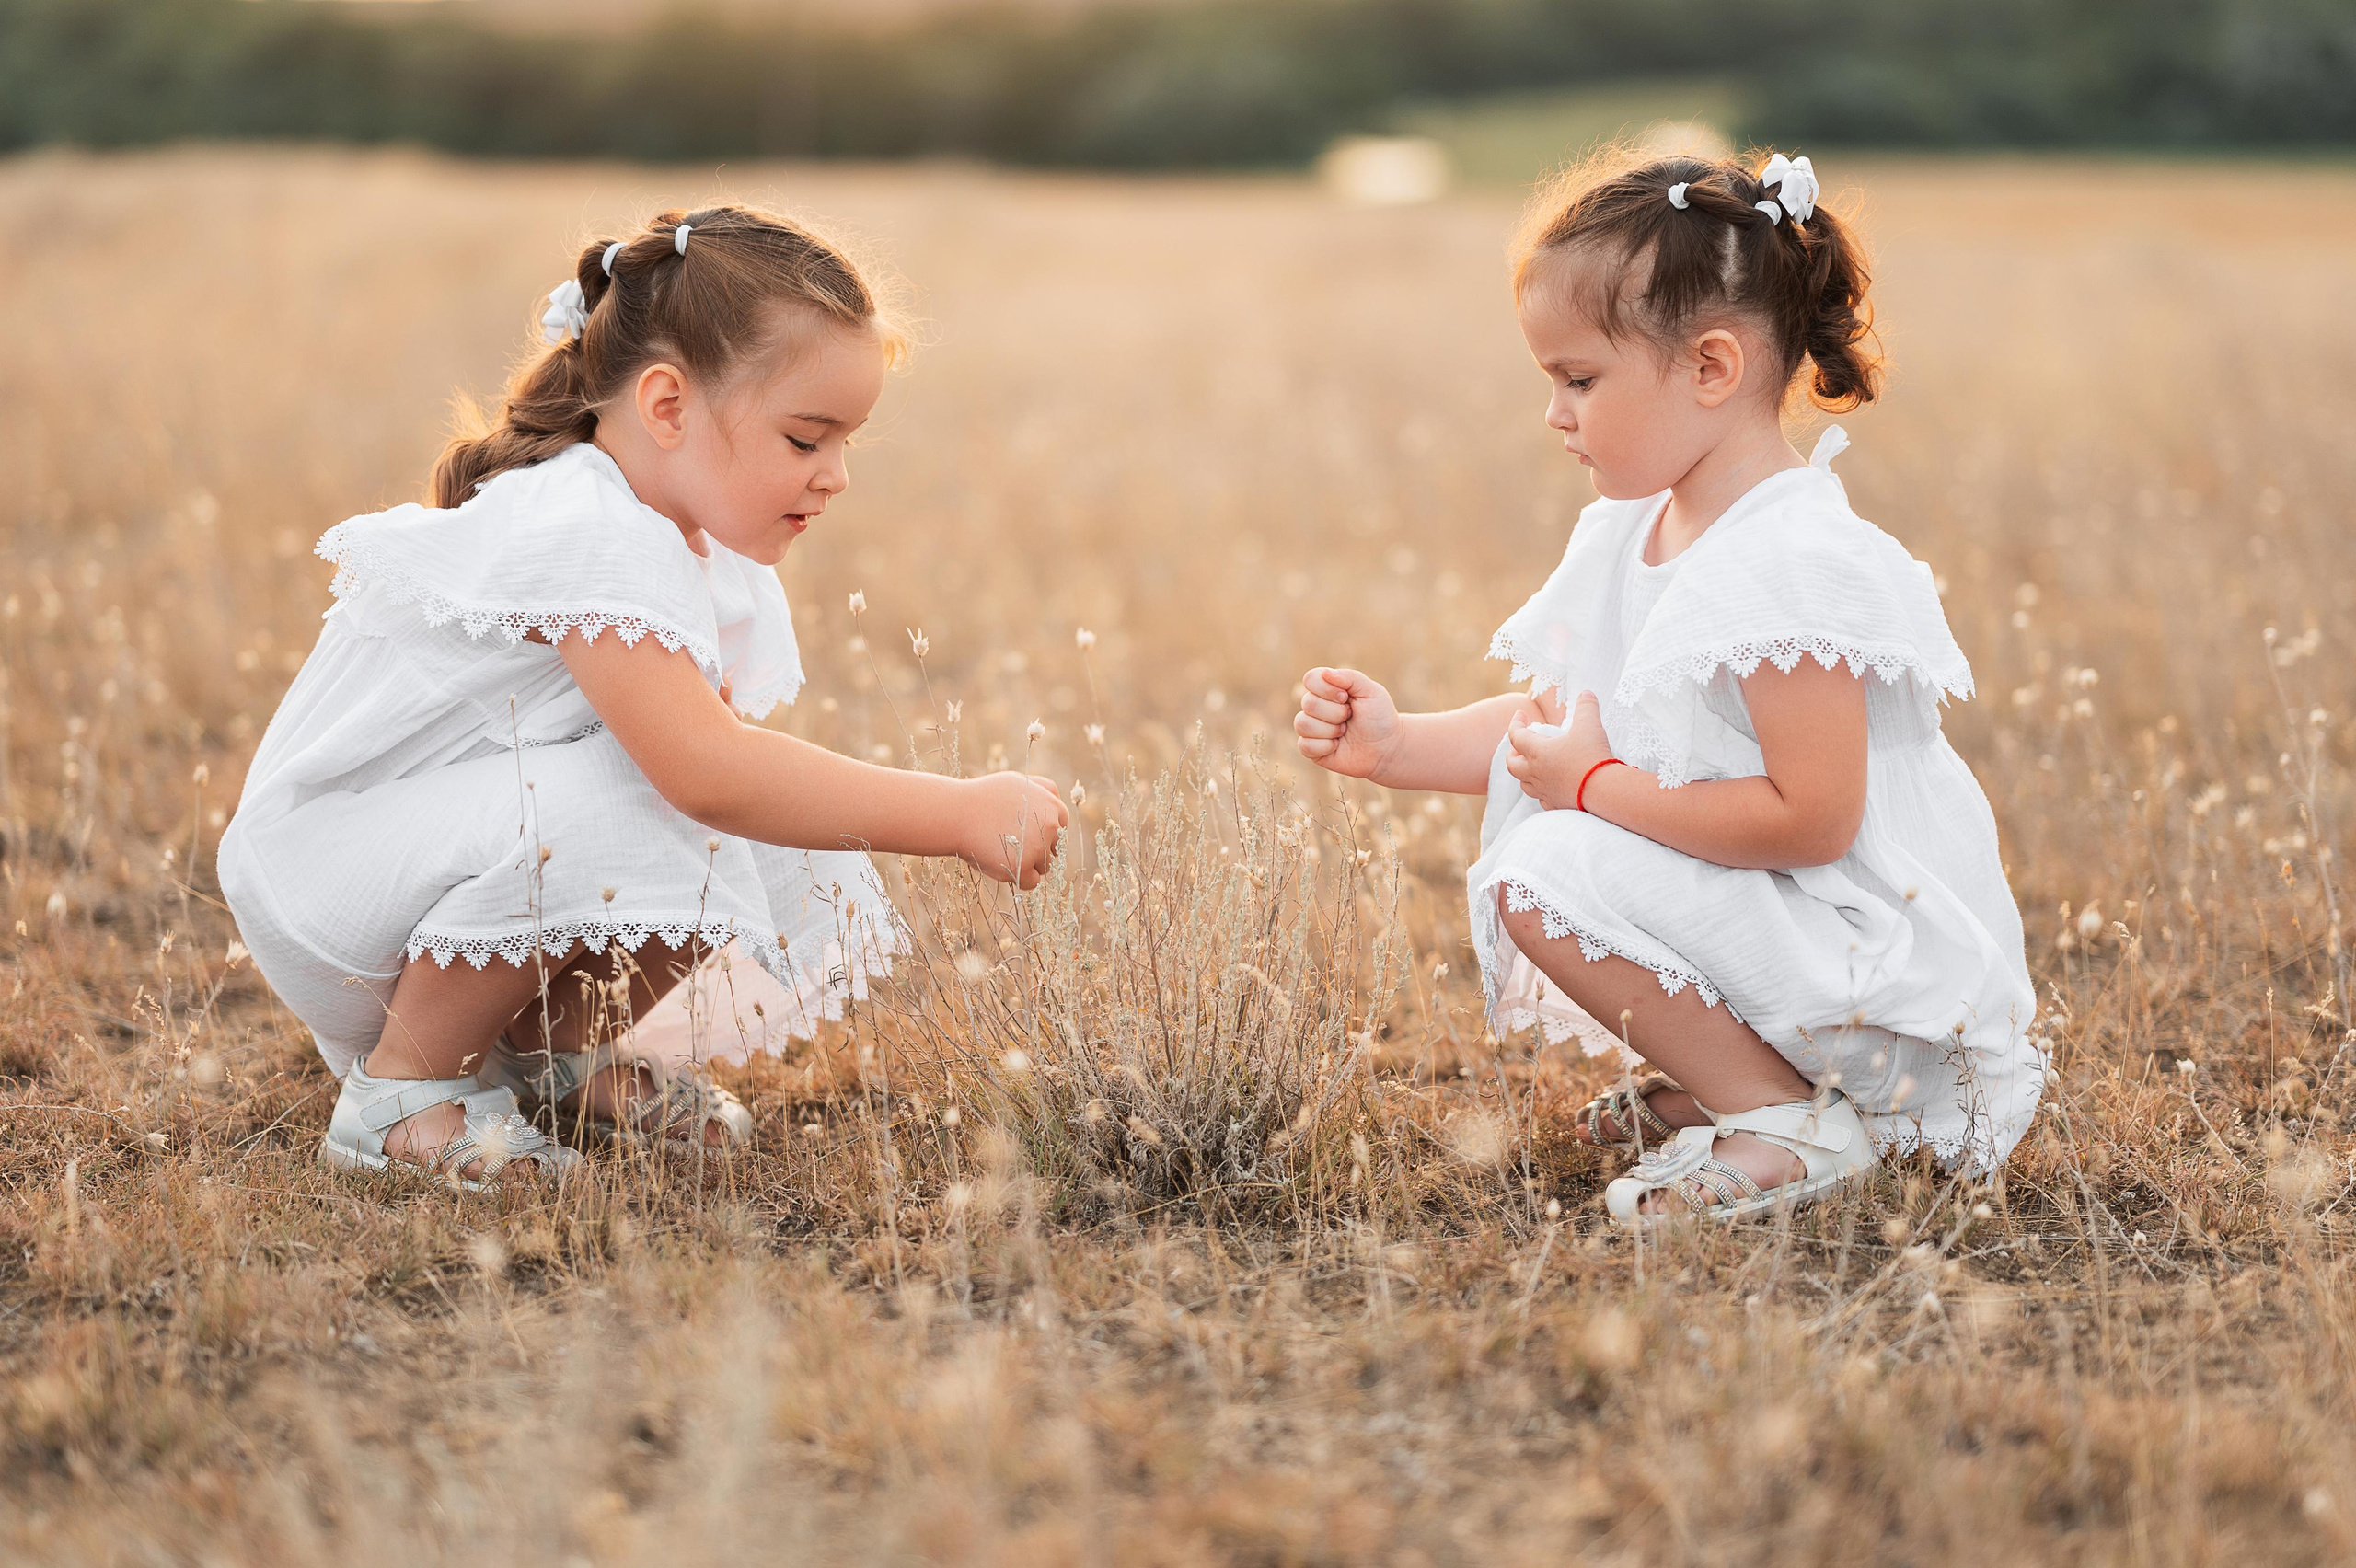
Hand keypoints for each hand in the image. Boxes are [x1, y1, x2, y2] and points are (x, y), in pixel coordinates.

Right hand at [957, 773, 1069, 889]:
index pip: (1061, 823)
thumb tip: (1055, 800)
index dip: (1046, 830)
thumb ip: (1040, 790)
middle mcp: (1051, 825)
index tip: (1029, 833)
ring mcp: (1039, 846)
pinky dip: (1019, 878)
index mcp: (1051, 804)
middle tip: (1012, 843)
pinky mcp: (1024, 866)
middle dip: (1039, 848)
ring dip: (1029, 864)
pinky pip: (1032, 881)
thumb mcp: (1016, 782)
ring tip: (1003, 851)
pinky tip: (1002, 865)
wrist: (956, 814)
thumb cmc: (982, 798)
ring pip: (1045, 865)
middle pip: (1055, 846)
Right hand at [1294, 667, 1403, 780]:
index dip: (1327, 689)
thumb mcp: (1371, 691)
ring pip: (1302, 724)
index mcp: (1327, 688)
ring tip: (1344, 731)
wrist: (1386, 748)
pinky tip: (1337, 746)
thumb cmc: (1379, 717)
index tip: (1346, 697)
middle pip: (1308, 703)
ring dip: (1330, 730)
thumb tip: (1325, 673)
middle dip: (1335, 712)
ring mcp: (1312, 728)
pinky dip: (1325, 746)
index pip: (1310, 679)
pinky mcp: (1311, 749)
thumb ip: (1350, 677)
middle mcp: (1316, 706)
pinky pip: (1304, 745)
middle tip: (1350, 717)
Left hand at [1504, 689, 1612, 809]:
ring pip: (1524, 783)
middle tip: (1520, 745)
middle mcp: (1535, 773)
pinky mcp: (1556, 804)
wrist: (1604, 791)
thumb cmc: (1592, 756)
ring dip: (1524, 773)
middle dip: (1513, 753)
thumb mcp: (1590, 725)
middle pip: (1512, 764)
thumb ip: (1586, 707)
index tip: (1521, 714)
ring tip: (1533, 766)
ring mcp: (1544, 791)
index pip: (1516, 736)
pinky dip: (1541, 791)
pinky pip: (1541, 799)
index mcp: (1537, 752)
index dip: (1516, 723)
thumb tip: (1586, 694)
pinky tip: (1550, 787)